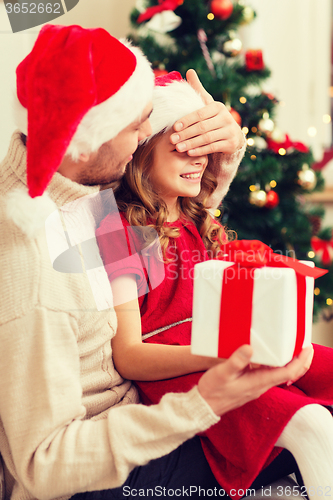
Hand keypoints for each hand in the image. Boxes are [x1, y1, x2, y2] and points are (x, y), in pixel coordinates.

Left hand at [170, 69, 244, 156]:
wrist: (232, 135)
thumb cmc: (214, 118)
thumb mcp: (207, 104)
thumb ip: (198, 90)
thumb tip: (189, 71)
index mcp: (218, 107)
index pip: (199, 114)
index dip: (186, 120)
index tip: (174, 127)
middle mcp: (226, 117)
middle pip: (202, 127)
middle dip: (186, 134)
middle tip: (172, 140)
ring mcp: (230, 131)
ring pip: (207, 138)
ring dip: (191, 143)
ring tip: (178, 148)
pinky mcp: (231, 143)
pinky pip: (213, 147)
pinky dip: (200, 150)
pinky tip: (189, 153)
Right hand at [198, 344, 313, 415]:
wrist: (204, 405)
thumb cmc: (213, 390)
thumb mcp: (222, 373)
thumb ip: (236, 361)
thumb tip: (250, 348)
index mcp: (259, 382)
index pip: (288, 372)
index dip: (300, 361)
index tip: (306, 348)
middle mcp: (261, 385)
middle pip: (289, 374)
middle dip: (300, 361)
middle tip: (305, 345)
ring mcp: (257, 386)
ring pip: (280, 374)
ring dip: (289, 361)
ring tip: (292, 346)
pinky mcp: (251, 384)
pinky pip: (270, 374)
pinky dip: (276, 364)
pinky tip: (271, 355)